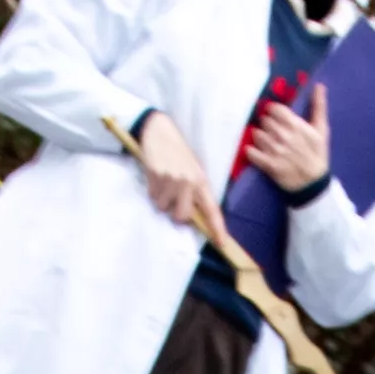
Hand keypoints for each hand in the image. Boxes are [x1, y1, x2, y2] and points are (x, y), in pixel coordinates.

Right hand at [126, 111, 218, 238]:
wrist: (160, 130)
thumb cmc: (179, 153)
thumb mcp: (193, 170)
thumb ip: (195, 192)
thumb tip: (193, 217)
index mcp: (202, 181)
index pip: (212, 209)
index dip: (218, 228)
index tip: (222, 243)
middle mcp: (188, 182)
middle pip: (181, 217)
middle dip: (176, 213)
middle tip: (174, 198)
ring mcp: (171, 179)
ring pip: (163, 208)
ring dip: (162, 199)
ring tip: (164, 182)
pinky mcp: (155, 175)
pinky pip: (152, 196)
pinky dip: (153, 190)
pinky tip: (156, 176)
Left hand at [239, 78, 330, 195]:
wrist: (314, 182)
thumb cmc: (318, 154)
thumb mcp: (322, 129)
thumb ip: (319, 106)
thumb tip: (319, 85)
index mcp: (296, 125)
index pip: (275, 109)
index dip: (272, 110)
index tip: (274, 114)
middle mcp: (284, 136)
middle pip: (265, 120)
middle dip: (267, 123)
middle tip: (270, 129)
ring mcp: (275, 151)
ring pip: (257, 134)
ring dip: (258, 135)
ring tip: (264, 139)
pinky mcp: (268, 165)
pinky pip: (252, 153)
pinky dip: (250, 151)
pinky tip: (253, 150)